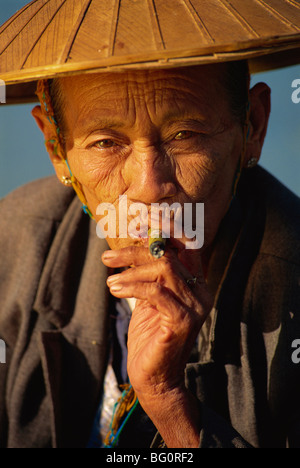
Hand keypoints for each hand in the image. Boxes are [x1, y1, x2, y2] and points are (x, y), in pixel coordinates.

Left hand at [102, 245, 212, 446]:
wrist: (153, 377)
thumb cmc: (149, 335)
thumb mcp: (149, 297)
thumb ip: (149, 272)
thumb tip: (135, 240)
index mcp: (195, 282)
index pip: (185, 244)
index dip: (164, 227)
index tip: (137, 222)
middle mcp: (201, 291)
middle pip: (169, 254)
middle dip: (136, 250)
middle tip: (108, 258)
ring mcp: (196, 306)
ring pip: (164, 268)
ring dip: (130, 270)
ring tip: (110, 280)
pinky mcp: (184, 321)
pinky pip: (157, 292)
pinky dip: (132, 287)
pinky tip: (115, 290)